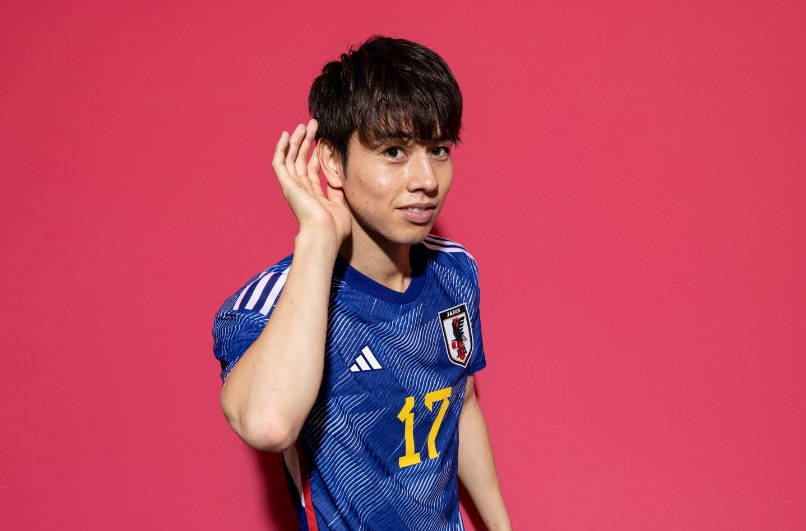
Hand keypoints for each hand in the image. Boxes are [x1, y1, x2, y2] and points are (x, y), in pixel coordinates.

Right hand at [272, 119, 350, 247]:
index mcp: (313, 195)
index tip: (323, 139)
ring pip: (291, 158)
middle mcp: (301, 189)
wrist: (325, 233)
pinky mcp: (286, 184)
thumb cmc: (335, 226)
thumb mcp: (341, 205)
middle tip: (314, 125)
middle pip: (301, 160)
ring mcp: (292, 187)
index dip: (317, 153)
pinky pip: (279, 163)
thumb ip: (338, 191)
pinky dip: (281, 149)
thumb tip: (339, 179)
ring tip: (304, 125)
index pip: (313, 169)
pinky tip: (286, 135)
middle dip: (308, 142)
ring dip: (297, 140)